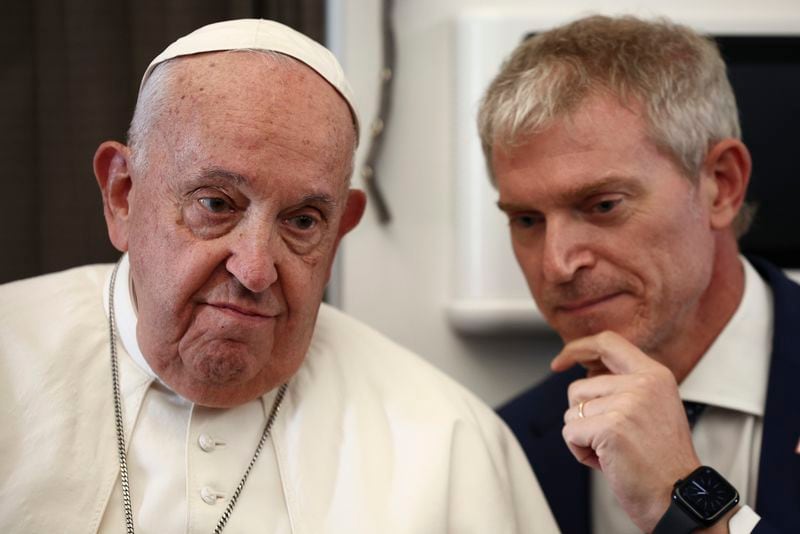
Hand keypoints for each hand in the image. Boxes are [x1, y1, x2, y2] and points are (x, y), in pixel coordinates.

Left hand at [553, 331, 700, 531]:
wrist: (679, 497)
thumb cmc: (662, 461)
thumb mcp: (653, 408)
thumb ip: (625, 386)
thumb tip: (587, 372)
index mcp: (655, 375)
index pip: (608, 342)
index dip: (578, 348)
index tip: (560, 361)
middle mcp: (643, 384)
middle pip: (579, 387)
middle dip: (585, 417)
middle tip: (616, 440)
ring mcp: (627, 404)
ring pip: (572, 412)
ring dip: (584, 436)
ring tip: (614, 450)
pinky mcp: (611, 427)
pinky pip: (570, 433)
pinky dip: (580, 452)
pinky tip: (607, 461)